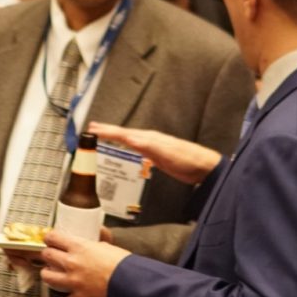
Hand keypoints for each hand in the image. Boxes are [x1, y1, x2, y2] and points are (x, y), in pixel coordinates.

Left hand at [40, 230, 127, 296]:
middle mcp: (72, 262)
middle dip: (47, 255)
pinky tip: (71, 296)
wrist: (131, 285)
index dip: (49, 238)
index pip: (53, 237)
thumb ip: (98, 243)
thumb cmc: (123, 265)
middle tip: (50, 255)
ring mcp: (74, 280)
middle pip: (46, 255)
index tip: (50, 239)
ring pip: (48, 277)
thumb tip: (99, 239)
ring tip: (51, 274)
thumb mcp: (109, 246)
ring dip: (49, 275)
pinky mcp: (80, 296)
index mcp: (79, 247)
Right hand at [104, 123, 222, 184]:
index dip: (107, 131)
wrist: (204, 168)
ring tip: (104, 135)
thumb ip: (148, 146)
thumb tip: (129, 138)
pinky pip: (136, 148)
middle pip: (124, 134)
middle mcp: (149, 140)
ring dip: (116, 138)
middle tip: (92, 128)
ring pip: (130, 140)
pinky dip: (127, 146)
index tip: (93, 129)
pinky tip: (127, 149)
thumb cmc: (187, 159)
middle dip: (108, 131)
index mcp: (148, 138)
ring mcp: (153, 147)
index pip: (123, 133)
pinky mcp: (157, 156)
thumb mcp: (166, 153)